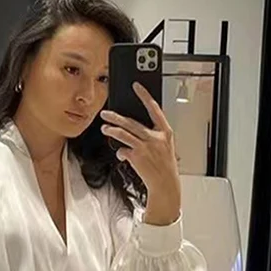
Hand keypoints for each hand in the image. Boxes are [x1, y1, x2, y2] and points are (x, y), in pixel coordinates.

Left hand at [100, 83, 181, 225]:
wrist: (165, 184)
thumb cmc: (165, 166)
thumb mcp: (165, 147)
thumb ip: (153, 135)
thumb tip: (135, 129)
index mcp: (165, 132)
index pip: (154, 108)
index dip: (144, 95)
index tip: (136, 86)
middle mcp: (155, 137)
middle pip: (131, 122)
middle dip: (116, 117)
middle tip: (106, 113)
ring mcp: (145, 147)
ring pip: (124, 134)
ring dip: (112, 131)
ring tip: (104, 128)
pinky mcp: (137, 157)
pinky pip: (123, 150)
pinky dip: (120, 152)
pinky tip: (121, 154)